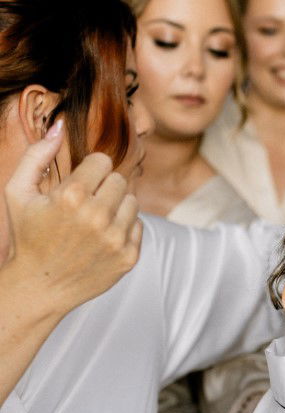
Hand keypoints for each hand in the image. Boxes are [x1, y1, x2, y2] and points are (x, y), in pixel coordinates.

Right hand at [4, 123, 141, 310]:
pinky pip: (138, 226)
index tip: (78, 185)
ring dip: (115, 207)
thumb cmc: (28, 236)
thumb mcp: (18, 192)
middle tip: (85, 205)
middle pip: (120, 180)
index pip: (102, 161)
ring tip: (93, 222)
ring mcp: (115, 239)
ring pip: (133, 202)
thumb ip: (36, 154)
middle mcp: (97, 217)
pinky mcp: (128, 257)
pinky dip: (123, 229)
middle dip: (103, 188)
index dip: (89, 171)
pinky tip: (101, 239)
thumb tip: (60, 126)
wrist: (39, 286)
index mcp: (71, 196)